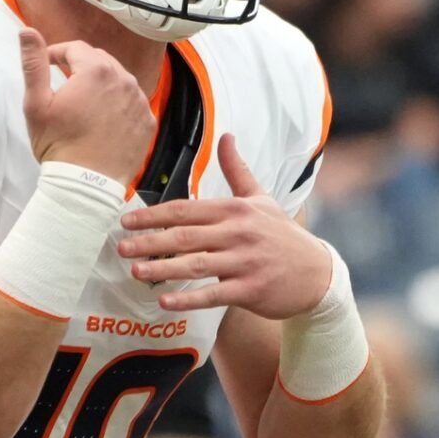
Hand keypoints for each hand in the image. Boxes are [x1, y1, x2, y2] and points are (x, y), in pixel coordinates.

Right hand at [18, 27, 154, 182]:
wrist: (86, 184)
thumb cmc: (59, 146)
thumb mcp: (36, 103)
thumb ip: (33, 63)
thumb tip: (26, 32)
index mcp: (95, 71)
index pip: (75, 48)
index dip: (57, 53)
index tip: (47, 65)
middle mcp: (123, 80)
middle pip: (99, 60)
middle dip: (80, 66)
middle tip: (64, 84)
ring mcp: (139, 101)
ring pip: (118, 80)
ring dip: (101, 84)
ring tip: (84, 102)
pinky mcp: (147, 121)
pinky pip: (132, 102)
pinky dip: (118, 104)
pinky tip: (103, 119)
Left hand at [118, 134, 333, 316]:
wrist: (317, 273)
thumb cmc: (282, 235)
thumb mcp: (262, 199)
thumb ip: (238, 170)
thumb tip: (226, 136)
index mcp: (236, 209)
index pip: (187, 209)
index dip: (154, 215)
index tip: (127, 221)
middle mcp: (239, 233)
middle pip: (186, 235)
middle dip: (151, 241)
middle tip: (120, 247)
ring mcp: (245, 262)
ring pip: (197, 264)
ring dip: (164, 268)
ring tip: (136, 271)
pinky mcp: (251, 290)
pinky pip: (214, 294)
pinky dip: (189, 298)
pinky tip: (166, 301)